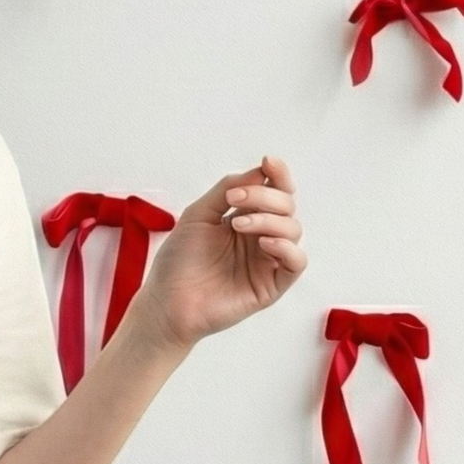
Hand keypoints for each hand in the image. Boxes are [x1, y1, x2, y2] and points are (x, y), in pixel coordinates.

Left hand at [129, 155, 306, 351]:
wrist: (166, 302)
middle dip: (265, 195)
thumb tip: (258, 171)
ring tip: (236, 224)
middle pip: (286, 205)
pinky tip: (263, 243)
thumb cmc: (178, 261)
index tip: (268, 162)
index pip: (273, 191)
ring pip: (293, 229)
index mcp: (244, 218)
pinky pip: (296, 262)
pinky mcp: (272, 285)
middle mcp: (260, 237)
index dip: (277, 174)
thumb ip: (225, 190)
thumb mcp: (198, 215)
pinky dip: (285, 247)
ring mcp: (267, 260)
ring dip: (268, 219)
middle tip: (235, 198)